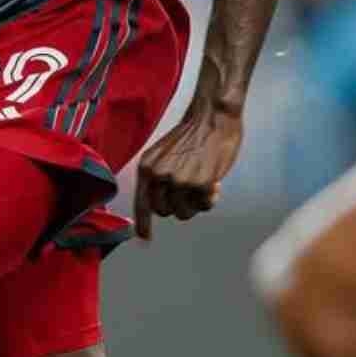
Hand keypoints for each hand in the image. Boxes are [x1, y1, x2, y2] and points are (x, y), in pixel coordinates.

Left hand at [134, 99, 243, 241]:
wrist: (212, 118)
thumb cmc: (190, 136)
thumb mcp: (162, 155)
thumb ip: (158, 179)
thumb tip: (160, 207)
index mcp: (146, 168)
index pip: (141, 203)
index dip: (143, 223)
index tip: (144, 238)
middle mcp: (159, 176)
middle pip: (165, 212)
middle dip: (178, 206)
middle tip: (190, 191)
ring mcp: (179, 181)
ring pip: (184, 213)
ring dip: (194, 204)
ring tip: (202, 185)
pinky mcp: (200, 184)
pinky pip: (204, 206)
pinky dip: (210, 200)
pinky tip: (214, 184)